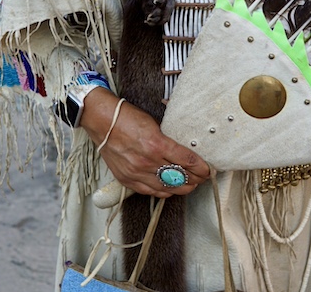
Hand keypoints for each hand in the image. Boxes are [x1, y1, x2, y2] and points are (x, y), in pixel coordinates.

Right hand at [80, 87, 209, 197]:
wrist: (102, 121)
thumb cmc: (127, 118)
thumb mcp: (154, 123)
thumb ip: (168, 140)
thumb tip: (184, 151)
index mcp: (157, 144)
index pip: (187, 161)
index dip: (201, 167)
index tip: (207, 169)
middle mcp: (147, 161)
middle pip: (179, 177)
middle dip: (195, 179)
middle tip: (202, 177)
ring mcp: (136, 172)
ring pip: (166, 188)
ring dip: (182, 188)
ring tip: (190, 185)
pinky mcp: (127, 179)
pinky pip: (150, 192)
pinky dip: (164, 192)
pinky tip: (171, 189)